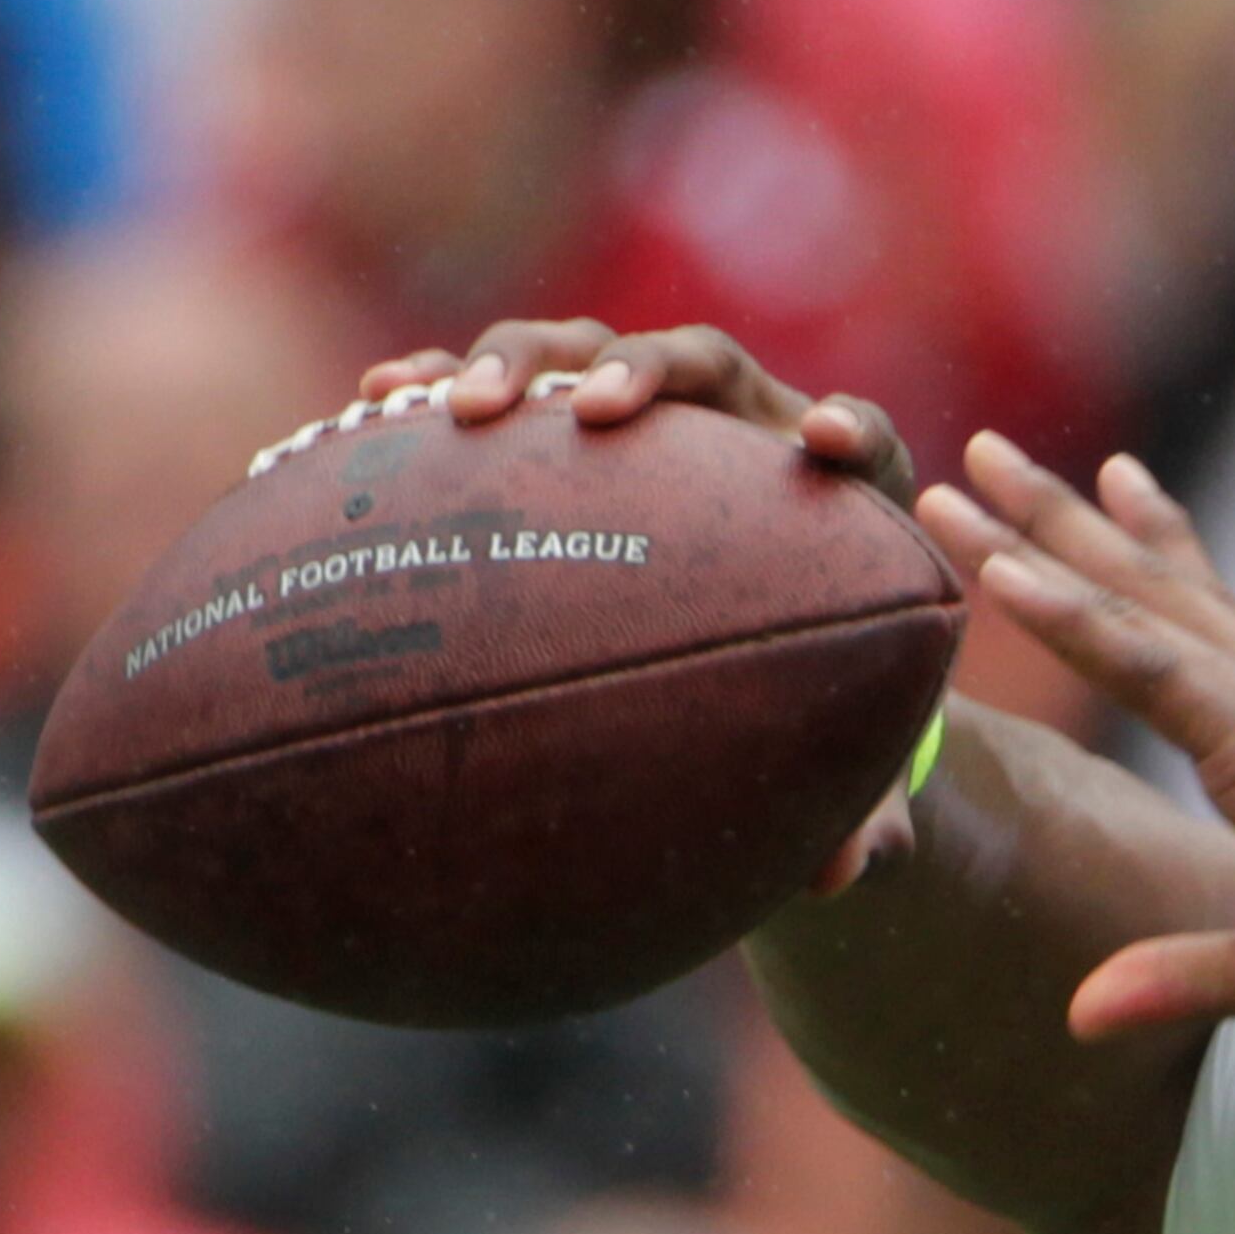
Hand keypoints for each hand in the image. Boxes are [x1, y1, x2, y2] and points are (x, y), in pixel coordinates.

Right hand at [364, 320, 924, 892]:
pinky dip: (439, 381)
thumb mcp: (837, 748)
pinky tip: (372, 407)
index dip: (852, 430)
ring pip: (581, 351)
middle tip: (599, 414)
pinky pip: (494, 386)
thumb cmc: (802, 686)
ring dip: (525, 364)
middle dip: (648, 372)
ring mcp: (641, 410)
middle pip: (699, 363)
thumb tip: (840, 882)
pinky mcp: (558, 420)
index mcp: (834, 485)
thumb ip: (856, 807)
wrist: (740, 633)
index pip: (862, 435)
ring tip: (466, 409)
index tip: (827, 444)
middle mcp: (738, 421)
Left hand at [921, 433, 1234, 1046]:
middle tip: (988, 452)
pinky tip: (1005, 572)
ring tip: (966, 471)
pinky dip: (1072, 614)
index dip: (1149, 552)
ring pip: (1128, 603)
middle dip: (1062, 520)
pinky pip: (1144, 664)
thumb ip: (1186, 974)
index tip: (1105, 481)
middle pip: (1147, 587)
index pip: (1200, 628)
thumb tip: (1087, 1013)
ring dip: (1038, 537)